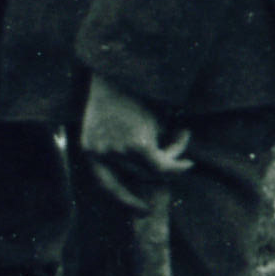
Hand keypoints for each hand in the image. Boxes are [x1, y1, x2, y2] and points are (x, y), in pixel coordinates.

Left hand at [75, 75, 188, 207]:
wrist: (123, 65)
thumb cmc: (121, 88)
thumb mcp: (116, 121)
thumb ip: (126, 144)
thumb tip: (155, 171)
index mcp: (88, 148)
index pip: (103, 185)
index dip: (122, 199)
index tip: (140, 210)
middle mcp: (99, 153)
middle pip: (136, 176)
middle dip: (160, 167)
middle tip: (177, 155)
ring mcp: (117, 151)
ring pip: (153, 170)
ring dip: (172, 156)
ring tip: (181, 134)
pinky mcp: (137, 145)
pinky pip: (163, 164)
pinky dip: (177, 158)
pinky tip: (187, 147)